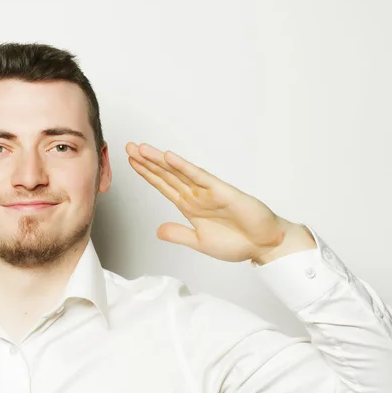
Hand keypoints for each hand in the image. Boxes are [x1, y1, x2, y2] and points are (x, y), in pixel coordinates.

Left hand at [125, 142, 295, 262]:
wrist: (263, 245)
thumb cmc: (237, 243)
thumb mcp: (200, 242)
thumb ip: (179, 234)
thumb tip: (158, 230)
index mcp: (190, 207)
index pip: (164, 186)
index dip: (147, 174)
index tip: (131, 163)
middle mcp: (196, 196)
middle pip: (166, 175)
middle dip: (147, 162)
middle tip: (129, 147)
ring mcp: (208, 192)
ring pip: (179, 172)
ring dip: (160, 160)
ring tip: (141, 149)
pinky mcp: (222, 192)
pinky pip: (199, 177)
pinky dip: (184, 167)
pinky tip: (169, 158)